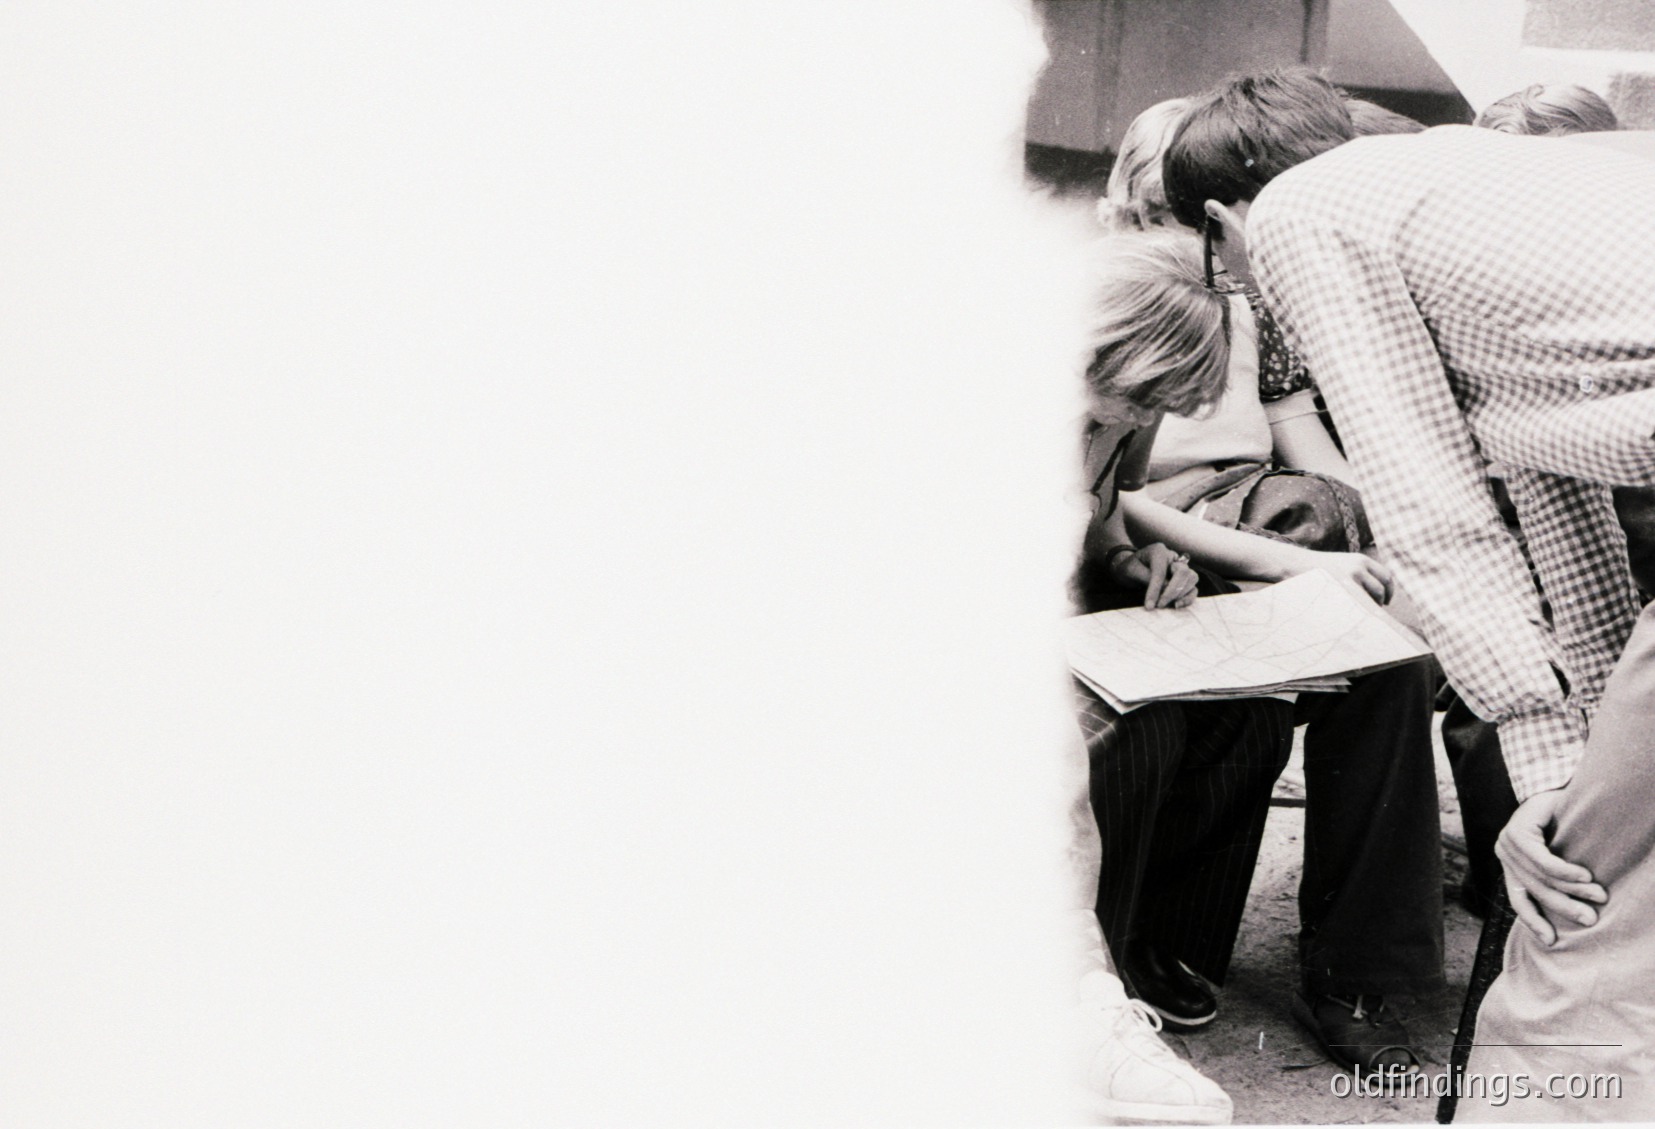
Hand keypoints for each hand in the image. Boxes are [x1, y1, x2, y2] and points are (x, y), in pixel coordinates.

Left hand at [1111, 543, 1198, 609]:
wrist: (1131, 568)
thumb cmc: (1129, 568)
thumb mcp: (1131, 571)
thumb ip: (1147, 578)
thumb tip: (1165, 589)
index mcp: (1158, 551)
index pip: (1160, 571)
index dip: (1155, 589)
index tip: (1150, 605)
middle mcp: (1173, 557)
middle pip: (1182, 572)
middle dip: (1172, 591)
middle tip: (1160, 605)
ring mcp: (1180, 567)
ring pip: (1192, 578)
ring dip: (1181, 594)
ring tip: (1166, 605)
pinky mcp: (1184, 578)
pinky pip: (1193, 587)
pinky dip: (1188, 597)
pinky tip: (1177, 605)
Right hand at [1293, 550, 1393, 605]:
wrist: (1294, 564)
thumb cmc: (1317, 568)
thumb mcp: (1341, 564)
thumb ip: (1357, 573)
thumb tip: (1374, 593)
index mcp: (1360, 560)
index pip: (1385, 576)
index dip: (1389, 590)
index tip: (1386, 601)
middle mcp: (1358, 567)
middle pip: (1382, 588)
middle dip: (1382, 601)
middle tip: (1376, 611)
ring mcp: (1350, 578)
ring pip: (1371, 598)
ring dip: (1370, 608)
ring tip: (1361, 615)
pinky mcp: (1341, 589)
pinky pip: (1357, 605)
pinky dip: (1358, 612)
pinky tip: (1351, 617)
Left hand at [1495, 787, 1607, 944]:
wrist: (1559, 786)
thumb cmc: (1564, 824)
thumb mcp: (1559, 856)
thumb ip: (1556, 879)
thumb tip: (1573, 910)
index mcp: (1510, 864)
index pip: (1518, 900)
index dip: (1534, 921)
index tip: (1552, 941)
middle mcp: (1504, 853)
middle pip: (1534, 890)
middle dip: (1565, 906)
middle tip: (1590, 918)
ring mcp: (1507, 841)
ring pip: (1541, 876)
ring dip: (1573, 888)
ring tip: (1598, 895)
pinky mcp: (1517, 830)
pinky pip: (1542, 859)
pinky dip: (1565, 871)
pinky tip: (1584, 876)